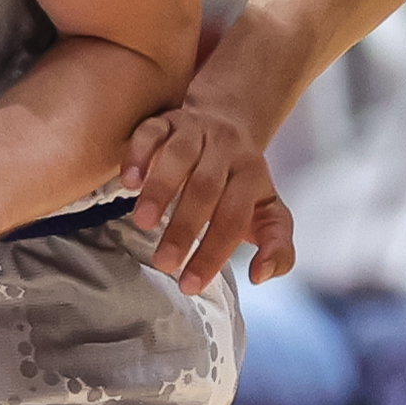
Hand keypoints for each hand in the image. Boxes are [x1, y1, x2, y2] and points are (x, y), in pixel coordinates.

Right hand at [122, 94, 295, 294]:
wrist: (228, 121)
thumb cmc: (241, 182)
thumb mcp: (268, 213)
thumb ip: (277, 247)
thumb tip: (260, 276)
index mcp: (251, 175)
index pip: (234, 217)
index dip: (213, 252)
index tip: (189, 284)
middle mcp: (225, 149)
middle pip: (206, 188)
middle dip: (184, 228)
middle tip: (164, 264)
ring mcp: (194, 130)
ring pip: (178, 156)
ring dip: (160, 190)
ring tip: (143, 224)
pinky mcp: (165, 120)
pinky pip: (150, 131)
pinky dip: (138, 155)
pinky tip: (128, 182)